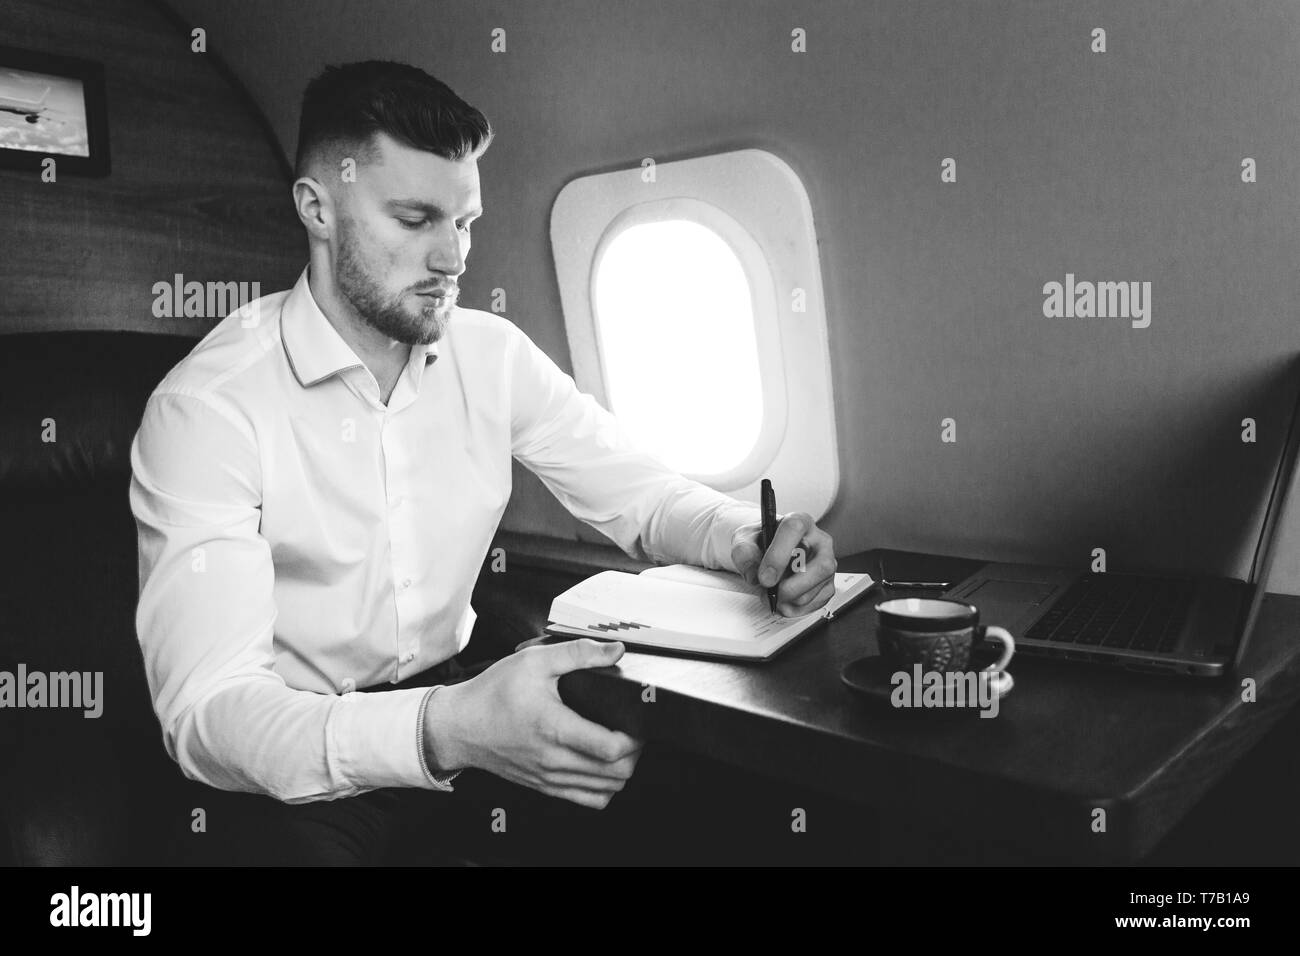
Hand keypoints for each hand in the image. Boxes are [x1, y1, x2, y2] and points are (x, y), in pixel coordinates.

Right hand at [424, 638, 643, 808]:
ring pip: (605, 791)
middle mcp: (554, 760)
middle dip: (635, 754)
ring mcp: (549, 778)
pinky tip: (602, 766)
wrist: (458, 727)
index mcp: (555, 729)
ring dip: (622, 771)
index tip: (637, 721)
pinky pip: (587, 800)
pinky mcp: (544, 786)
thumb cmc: (492, 693)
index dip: (635, 738)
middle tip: (634, 731)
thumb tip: (615, 650)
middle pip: (616, 774)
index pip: (611, 749)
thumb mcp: (533, 661)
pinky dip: (604, 787)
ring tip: (622, 747)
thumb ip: (577, 653)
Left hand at [731, 511, 837, 616]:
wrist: (769, 552)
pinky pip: (816, 602)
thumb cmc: (762, 542)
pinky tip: (782, 601)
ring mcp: (827, 563)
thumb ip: (744, 554)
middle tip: (770, 593)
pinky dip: (795, 608)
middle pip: (821, 565)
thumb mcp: (744, 541)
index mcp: (799, 521)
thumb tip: (754, 576)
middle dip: (792, 587)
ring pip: (818, 587)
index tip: (764, 577)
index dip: (778, 556)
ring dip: (790, 600)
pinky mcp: (828, 584)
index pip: (794, 530)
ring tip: (771, 596)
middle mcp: (820, 541)